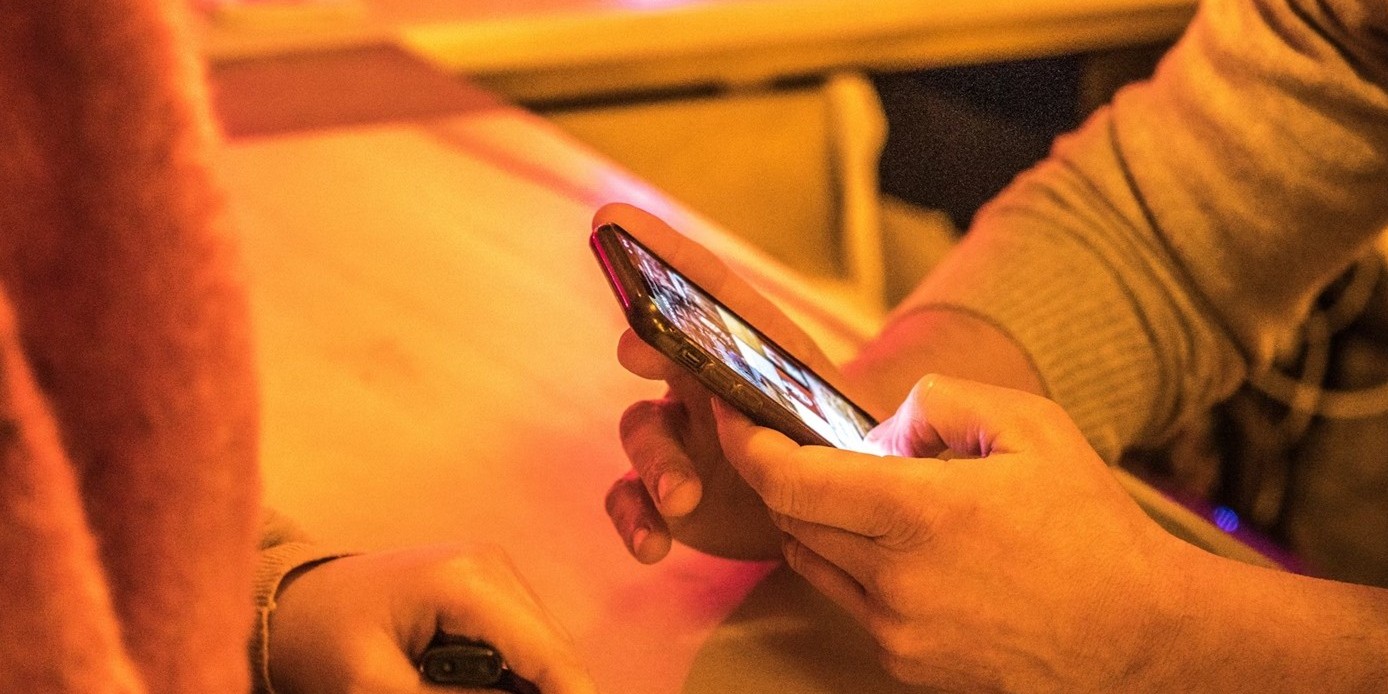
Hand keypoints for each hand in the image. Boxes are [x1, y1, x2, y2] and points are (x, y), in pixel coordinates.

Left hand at [267, 544, 595, 693]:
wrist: (289, 601)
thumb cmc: (320, 639)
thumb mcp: (376, 688)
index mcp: (469, 581)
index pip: (548, 653)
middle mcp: (494, 566)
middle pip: (553, 652)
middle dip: (555, 691)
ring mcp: (492, 573)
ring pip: (542, 650)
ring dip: (534, 685)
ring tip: (455, 689)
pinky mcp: (485, 587)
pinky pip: (521, 642)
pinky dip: (517, 676)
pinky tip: (491, 688)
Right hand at [597, 202, 869, 562]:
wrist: (846, 513)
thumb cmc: (840, 451)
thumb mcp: (841, 423)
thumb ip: (815, 408)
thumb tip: (807, 413)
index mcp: (746, 347)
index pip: (702, 285)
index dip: (659, 248)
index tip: (612, 220)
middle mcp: (702, 381)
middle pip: (657, 353)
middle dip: (647, 348)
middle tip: (641, 351)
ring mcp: (682, 438)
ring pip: (641, 432)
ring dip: (655, 461)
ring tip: (682, 497)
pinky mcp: (668, 494)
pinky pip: (629, 497)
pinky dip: (634, 519)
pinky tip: (652, 544)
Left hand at [713, 374, 1191, 690]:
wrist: (1136, 630)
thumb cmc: (1087, 521)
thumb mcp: (1027, 423)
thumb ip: (938, 404)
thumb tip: (874, 432)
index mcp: (921, 513)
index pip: (790, 481)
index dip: (750, 445)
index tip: (734, 417)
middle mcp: (896, 580)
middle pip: (791, 519)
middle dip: (783, 475)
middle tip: (798, 442)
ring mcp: (896, 630)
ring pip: (811, 560)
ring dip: (814, 520)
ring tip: (862, 493)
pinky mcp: (903, 662)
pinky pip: (847, 599)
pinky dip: (850, 563)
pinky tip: (898, 545)